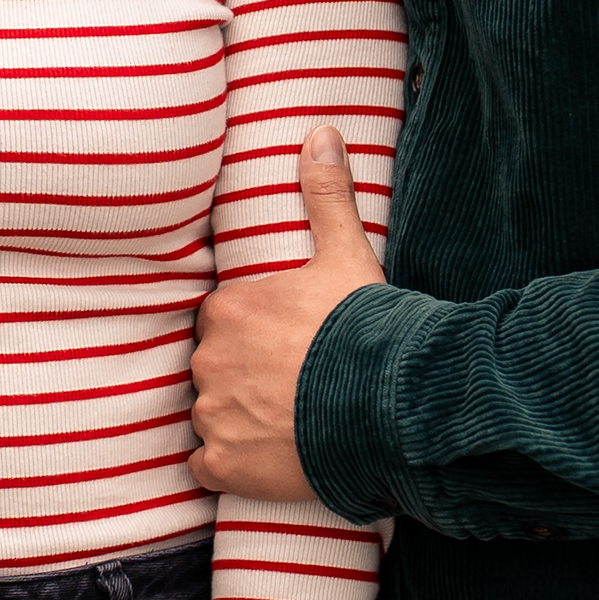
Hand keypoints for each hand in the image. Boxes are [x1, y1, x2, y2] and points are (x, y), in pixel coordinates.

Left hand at [190, 127, 382, 505]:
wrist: (392, 408)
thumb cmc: (367, 330)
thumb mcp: (348, 255)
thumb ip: (327, 195)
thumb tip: (321, 132)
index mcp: (228, 309)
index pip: (224, 322)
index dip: (257, 335)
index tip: (289, 346)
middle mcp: (208, 361)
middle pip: (215, 368)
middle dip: (244, 377)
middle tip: (293, 387)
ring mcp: (213, 416)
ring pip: (211, 415)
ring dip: (238, 421)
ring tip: (288, 425)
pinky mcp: (224, 467)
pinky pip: (207, 466)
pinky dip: (230, 466)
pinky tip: (266, 460)